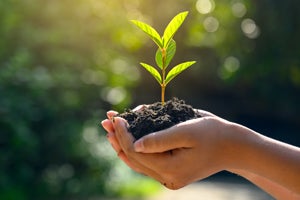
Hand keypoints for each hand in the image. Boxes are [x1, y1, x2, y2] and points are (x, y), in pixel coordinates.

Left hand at [101, 109, 232, 188]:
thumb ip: (160, 139)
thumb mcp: (187, 131)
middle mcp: (167, 177)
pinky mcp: (170, 171)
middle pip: (134, 158)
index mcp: (171, 169)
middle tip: (105, 121)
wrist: (231, 146)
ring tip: (110, 128)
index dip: (124, 134)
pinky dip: (135, 147)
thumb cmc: (212, 134)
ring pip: (138, 161)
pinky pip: (147, 161)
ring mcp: (168, 177)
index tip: (117, 117)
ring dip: (123, 143)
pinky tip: (126, 137)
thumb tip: (134, 143)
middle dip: (118, 138)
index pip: (137, 152)